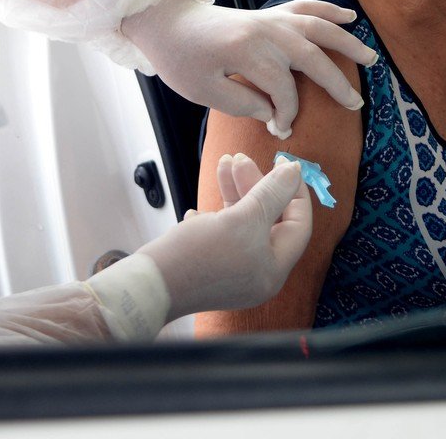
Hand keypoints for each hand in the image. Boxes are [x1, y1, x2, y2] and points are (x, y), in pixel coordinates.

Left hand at [122, 0, 375, 137]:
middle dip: (335, 84)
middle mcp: (266, 31)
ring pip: (318, 28)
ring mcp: (269, 18)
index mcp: (248, 52)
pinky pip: (305, 8)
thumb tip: (276, 113)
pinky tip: (348, 17)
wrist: (165, 22)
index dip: (286, 113)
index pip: (283, 89)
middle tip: (355, 106)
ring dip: (346, 43)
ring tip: (370, 58)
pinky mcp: (268, 13)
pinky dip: (328, 10)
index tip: (280, 130)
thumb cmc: (180, 60)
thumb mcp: (204, 92)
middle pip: (312, 57)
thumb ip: (245, 103)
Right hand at [138, 154, 311, 320]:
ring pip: (244, 223)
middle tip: (240, 158)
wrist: (147, 286)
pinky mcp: (211, 268)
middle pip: (268, 221)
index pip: (298, 225)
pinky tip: (200, 210)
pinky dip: (217, 215)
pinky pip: (223, 235)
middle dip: (256, 185)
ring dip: (235, 192)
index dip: (293, 192)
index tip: (283, 164)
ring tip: (223, 164)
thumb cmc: (198, 255)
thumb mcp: (242, 218)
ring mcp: (234, 272)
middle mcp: (257, 274)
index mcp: (273, 268)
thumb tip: (295, 172)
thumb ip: (272, 194)